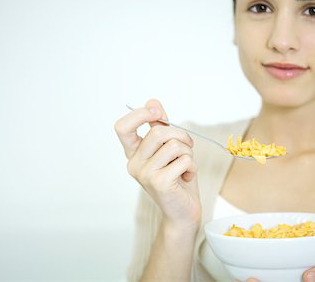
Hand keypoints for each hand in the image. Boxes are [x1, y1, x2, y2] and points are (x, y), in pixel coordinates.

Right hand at [114, 99, 200, 229]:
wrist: (183, 212)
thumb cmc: (178, 178)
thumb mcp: (169, 149)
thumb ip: (160, 126)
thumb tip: (153, 101)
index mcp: (134, 153)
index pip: (122, 127)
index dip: (139, 114)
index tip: (158, 112)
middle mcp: (134, 163)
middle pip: (158, 132)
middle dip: (181, 135)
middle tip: (188, 146)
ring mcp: (144, 174)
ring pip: (174, 145)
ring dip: (188, 153)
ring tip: (186, 165)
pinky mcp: (159, 183)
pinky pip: (184, 160)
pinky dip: (192, 167)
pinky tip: (187, 177)